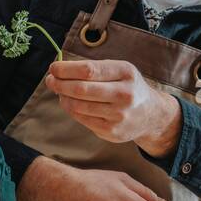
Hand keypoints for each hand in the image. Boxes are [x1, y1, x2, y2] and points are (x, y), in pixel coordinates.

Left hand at [46, 59, 180, 151]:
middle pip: (81, 89)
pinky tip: (69, 103)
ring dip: (63, 98)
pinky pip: (82, 119)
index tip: (53, 68)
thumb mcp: (118, 70)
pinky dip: (71, 110)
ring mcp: (119, 115)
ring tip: (59, 92)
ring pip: (78, 106)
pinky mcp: (112, 132)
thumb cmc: (127, 86)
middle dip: (59, 84)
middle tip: (50, 80)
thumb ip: (92, 69)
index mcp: (125, 73)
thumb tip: (58, 70)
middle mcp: (124, 94)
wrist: (150, 114)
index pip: (88, 70)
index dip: (65, 70)